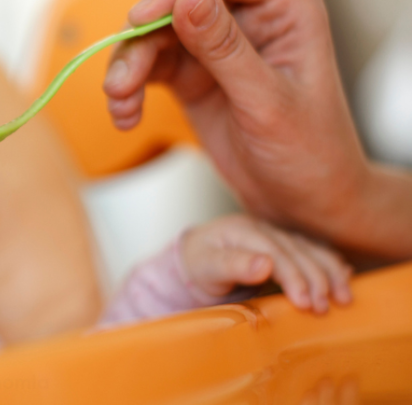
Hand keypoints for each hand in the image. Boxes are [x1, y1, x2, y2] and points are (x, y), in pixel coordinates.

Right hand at [101, 0, 407, 255]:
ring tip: (120, 103)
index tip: (140, 19)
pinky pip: (148, 65)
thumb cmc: (309, 154)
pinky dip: (129, 88)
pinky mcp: (192, 72)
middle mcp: (246, 15)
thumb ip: (226, 49)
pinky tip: (125, 117)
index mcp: (283, 5)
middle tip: (121, 81)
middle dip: (142, 36)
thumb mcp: (268, 102)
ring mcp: (215, 43)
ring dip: (128, 66)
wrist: (304, 203)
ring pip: (153, 33)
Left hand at [181, 215, 352, 313]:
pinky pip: (313, 252)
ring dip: (331, 273)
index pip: (275, 251)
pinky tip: (345, 278)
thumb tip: (266, 264)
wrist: (194, 260)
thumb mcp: (206, 267)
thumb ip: (232, 265)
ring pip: (311, 250)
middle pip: (298, 251)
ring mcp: (277, 236)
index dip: (293, 276)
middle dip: (316, 280)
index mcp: (242, 230)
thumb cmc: (198, 265)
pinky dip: (331, 265)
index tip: (304, 303)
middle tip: (323, 309)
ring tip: (344, 299)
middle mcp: (264, 229)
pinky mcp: (286, 247)